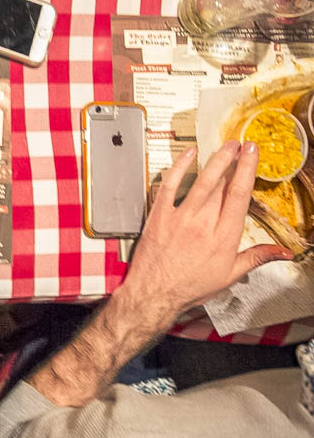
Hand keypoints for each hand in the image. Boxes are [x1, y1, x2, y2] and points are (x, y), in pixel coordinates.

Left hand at [119, 141, 290, 322]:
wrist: (154, 293)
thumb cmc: (189, 286)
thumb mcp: (229, 275)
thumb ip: (257, 257)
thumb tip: (283, 252)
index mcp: (224, 237)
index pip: (240, 196)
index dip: (247, 171)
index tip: (253, 154)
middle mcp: (203, 224)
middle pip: (222, 185)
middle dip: (234, 161)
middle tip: (242, 144)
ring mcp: (180, 218)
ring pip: (201, 182)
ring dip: (215, 161)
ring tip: (226, 146)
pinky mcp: (159, 216)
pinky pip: (169, 186)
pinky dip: (178, 168)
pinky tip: (188, 154)